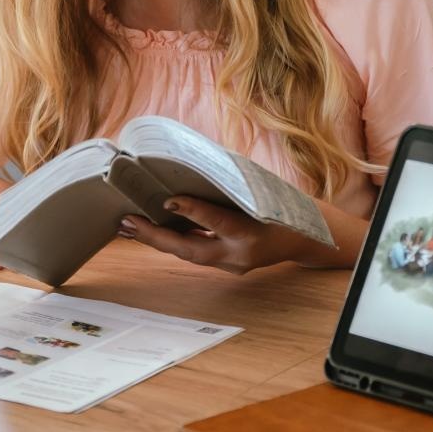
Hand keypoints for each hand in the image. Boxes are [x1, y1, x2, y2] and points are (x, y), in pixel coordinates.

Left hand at [118, 196, 301, 275]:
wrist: (304, 237)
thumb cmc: (282, 205)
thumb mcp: (261, 190)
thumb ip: (230, 184)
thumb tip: (193, 165)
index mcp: (252, 232)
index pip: (219, 221)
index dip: (193, 211)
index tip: (168, 200)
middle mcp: (240, 254)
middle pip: (192, 250)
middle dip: (157, 237)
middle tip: (128, 221)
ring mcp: (232, 265)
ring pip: (188, 255)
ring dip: (157, 241)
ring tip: (129, 226)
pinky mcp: (226, 266)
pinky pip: (195, 253)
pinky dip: (173, 242)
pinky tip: (151, 231)